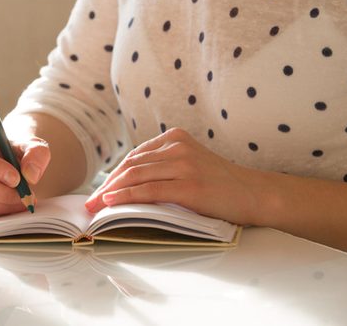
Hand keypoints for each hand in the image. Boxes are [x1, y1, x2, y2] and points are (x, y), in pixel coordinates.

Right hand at [0, 126, 50, 217]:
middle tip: (24, 195)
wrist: (10, 165)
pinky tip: (10, 206)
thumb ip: (36, 154)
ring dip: (3, 206)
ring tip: (22, 201)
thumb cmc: (16, 153)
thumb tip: (30, 174)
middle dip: (2, 193)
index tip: (16, 178)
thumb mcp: (32, 146)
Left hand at [84, 127, 264, 224]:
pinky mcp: (189, 185)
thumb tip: (125, 184)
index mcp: (175, 138)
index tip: (99, 192)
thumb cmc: (220, 185)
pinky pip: (149, 190)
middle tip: (90, 204)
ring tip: (95, 207)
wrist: (256, 195)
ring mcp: (184, 164)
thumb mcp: (190, 164)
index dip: (113, 176)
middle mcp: (178, 147)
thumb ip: (164, 166)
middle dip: (107, 186)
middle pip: (131, 166)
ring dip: (111, 193)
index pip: (134, 157)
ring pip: (136, 177)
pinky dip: (126, 197)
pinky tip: (111, 203)